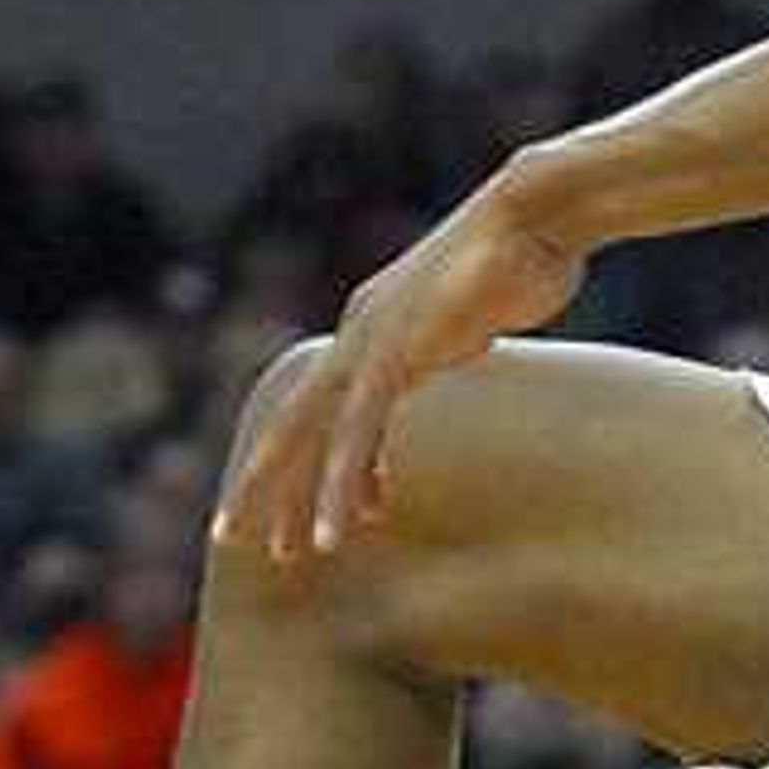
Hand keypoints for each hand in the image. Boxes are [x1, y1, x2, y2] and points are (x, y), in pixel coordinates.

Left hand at [226, 174, 591, 569]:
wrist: (540, 212)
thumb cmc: (520, 261)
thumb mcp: (470, 311)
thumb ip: (443, 337)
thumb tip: (450, 352)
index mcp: (368, 327)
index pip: (313, 404)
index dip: (288, 458)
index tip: (274, 509)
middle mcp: (357, 332)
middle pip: (292, 422)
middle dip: (259, 485)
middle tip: (228, 539)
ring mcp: (373, 339)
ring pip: (318, 435)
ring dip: (298, 498)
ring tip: (285, 555)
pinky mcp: (399, 350)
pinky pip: (359, 430)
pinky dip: (344, 480)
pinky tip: (339, 528)